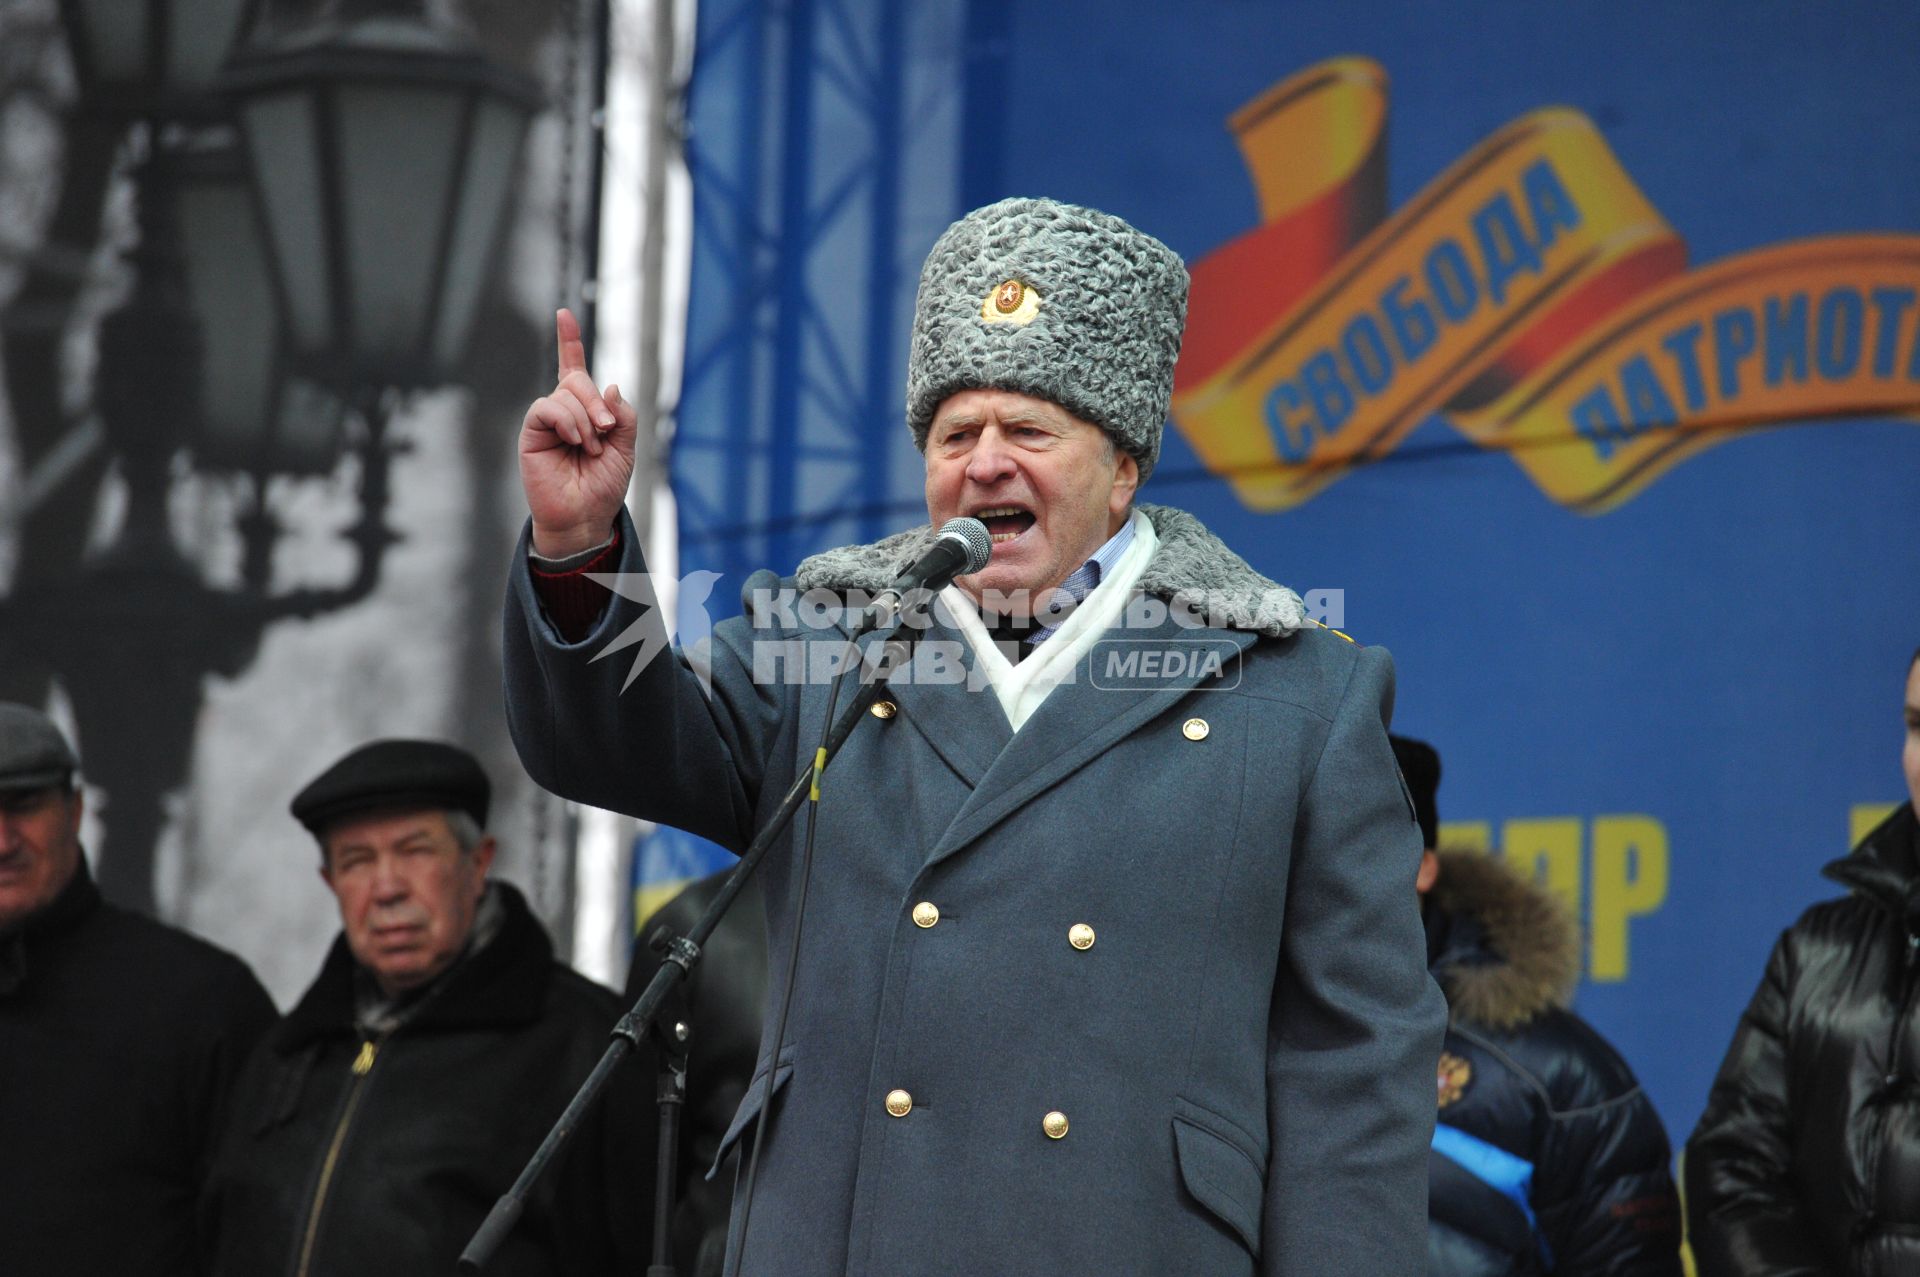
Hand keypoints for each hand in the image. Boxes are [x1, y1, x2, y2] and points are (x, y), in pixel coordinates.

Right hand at [519, 308, 637, 557]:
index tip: (563, 314)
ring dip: (585, 420)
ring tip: (590, 449)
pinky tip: (574, 441)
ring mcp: (547, 422)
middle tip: (606, 432)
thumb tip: (609, 385)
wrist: (586, 516)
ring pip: (565, 394)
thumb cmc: (603, 486)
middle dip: (597, 403)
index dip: (569, 341)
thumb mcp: (626, 448)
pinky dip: (567, 421)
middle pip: (578, 380)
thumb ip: (622, 415)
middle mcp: (563, 412)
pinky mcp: (532, 433)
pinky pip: (547, 408)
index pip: (574, 369)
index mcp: (585, 411)